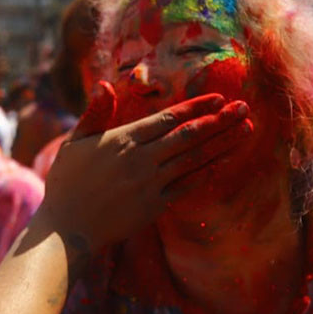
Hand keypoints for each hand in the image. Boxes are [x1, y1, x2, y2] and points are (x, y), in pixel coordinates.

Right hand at [41, 82, 250, 252]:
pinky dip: (208, 171)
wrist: (67, 229)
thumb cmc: (66, 183)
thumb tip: (105, 84)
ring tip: (245, 130)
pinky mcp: (155, 205)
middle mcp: (141, 159)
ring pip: (194, 158)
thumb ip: (95, 113)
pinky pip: (188, 185)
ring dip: (222, 143)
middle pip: (188, 135)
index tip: (219, 98)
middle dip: (218, 120)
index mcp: (123, 139)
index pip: (167, 119)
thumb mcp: (74, 142)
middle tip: (243, 108)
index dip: (195, 107)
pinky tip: (225, 160)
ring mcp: (150, 183)